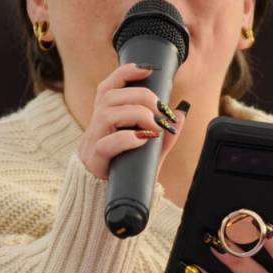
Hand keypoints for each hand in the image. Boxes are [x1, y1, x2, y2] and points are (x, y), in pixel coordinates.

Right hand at [78, 62, 186, 179]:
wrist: (108, 202)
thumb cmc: (126, 171)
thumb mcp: (149, 151)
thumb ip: (163, 134)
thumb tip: (180, 113)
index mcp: (104, 119)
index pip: (107, 87)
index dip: (124, 73)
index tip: (147, 70)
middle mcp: (95, 127)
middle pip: (110, 97)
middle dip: (140, 97)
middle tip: (161, 111)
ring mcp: (92, 143)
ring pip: (106, 115)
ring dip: (136, 114)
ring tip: (154, 126)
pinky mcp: (94, 162)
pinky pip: (105, 144)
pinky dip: (126, 139)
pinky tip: (142, 140)